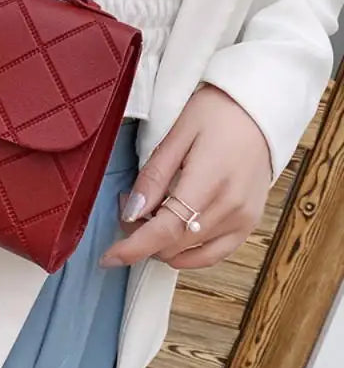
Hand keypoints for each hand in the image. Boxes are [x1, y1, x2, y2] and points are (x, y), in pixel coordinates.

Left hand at [100, 84, 271, 269]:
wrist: (259, 110)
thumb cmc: (216, 114)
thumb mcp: (177, 135)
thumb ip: (154, 177)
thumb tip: (131, 213)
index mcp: (210, 183)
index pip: (166, 231)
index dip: (133, 248)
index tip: (108, 257)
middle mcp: (231, 209)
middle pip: (174, 245)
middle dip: (142, 236)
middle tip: (129, 205)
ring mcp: (244, 220)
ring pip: (191, 254)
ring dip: (162, 244)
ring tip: (153, 212)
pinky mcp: (249, 224)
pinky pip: (213, 254)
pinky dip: (187, 250)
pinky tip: (173, 230)